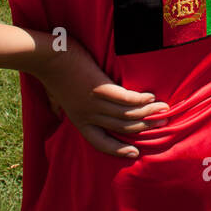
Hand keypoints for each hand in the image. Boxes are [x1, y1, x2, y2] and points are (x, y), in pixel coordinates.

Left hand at [32, 36, 167, 158]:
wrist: (47, 57)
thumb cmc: (51, 72)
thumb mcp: (54, 96)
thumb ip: (58, 105)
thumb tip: (55, 109)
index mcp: (79, 120)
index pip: (100, 143)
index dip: (118, 150)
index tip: (135, 152)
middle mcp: (88, 116)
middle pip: (122, 127)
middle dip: (144, 127)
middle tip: (161, 122)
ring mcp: (94, 103)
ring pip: (127, 114)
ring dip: (148, 112)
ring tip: (163, 109)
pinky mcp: (100, 87)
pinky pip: (125, 99)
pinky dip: (140, 99)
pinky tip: (150, 96)